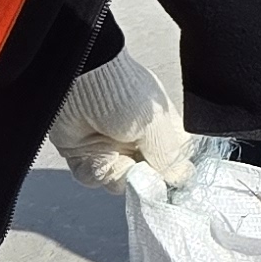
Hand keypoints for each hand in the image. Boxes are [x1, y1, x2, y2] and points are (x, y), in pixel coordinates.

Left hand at [54, 50, 198, 190]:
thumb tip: (180, 179)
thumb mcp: (156, 125)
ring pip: (119, 183)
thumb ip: (169, 156)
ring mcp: (111, 149)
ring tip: (113, 159)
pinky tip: (97, 160)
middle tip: (140, 173)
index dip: (172, 178)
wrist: (80, 77)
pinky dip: (94, 174)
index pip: (174, 164)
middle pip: (146, 180)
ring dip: (116, 176)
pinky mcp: (85, 155)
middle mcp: (137, 143)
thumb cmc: (123, 91)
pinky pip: (93, 178)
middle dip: (142, 182)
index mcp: (161, 131)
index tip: (167, 184)